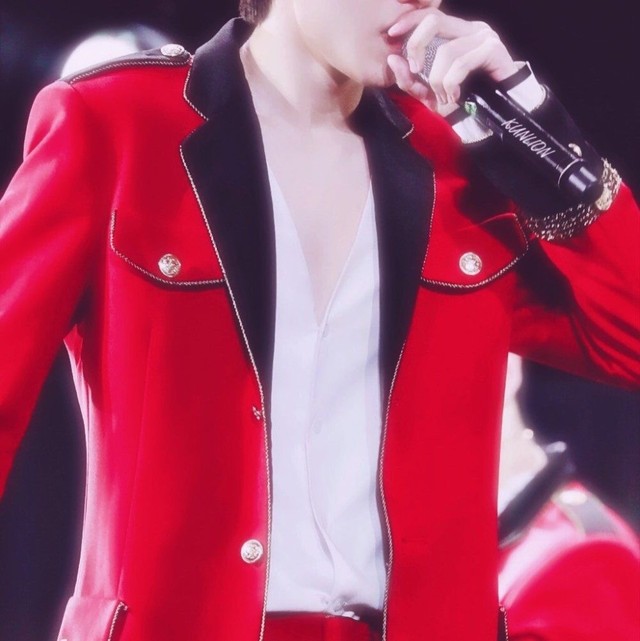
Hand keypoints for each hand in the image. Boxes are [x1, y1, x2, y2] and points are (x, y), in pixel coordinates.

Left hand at [387, 5, 517, 112]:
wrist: (496, 116)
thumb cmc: (463, 102)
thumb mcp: (429, 93)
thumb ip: (409, 79)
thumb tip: (392, 59)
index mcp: (456, 33)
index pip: (430, 15)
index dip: (409, 20)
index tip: (392, 33)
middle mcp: (470, 29)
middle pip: (435, 20)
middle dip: (417, 45)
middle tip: (415, 70)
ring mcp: (484, 37)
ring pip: (446, 50)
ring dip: (437, 80)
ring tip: (443, 97)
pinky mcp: (492, 49)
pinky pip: (461, 63)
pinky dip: (451, 83)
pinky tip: (454, 96)